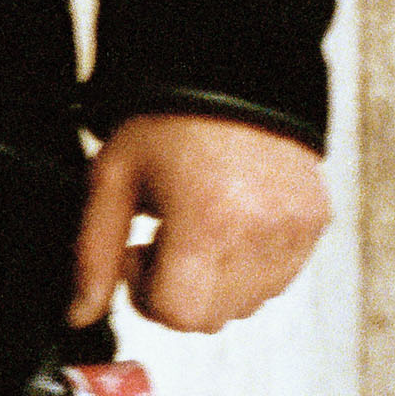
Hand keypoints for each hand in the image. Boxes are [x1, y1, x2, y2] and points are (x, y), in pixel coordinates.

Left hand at [70, 108, 327, 333]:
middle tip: (164, 241)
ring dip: (213, 284)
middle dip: (177, 293)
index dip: (145, 294)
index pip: (178, 314)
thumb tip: (79, 316)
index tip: (138, 253)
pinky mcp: (316, 223)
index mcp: (209, 221)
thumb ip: (92, 256)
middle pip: (210, 319)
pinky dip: (247, 269)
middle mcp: (262, 231)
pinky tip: (228, 225)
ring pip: (246, 305)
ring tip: (198, 229)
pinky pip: (277, 280)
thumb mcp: (111, 182)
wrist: (235, 77)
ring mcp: (295, 230)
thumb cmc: (166, 125)